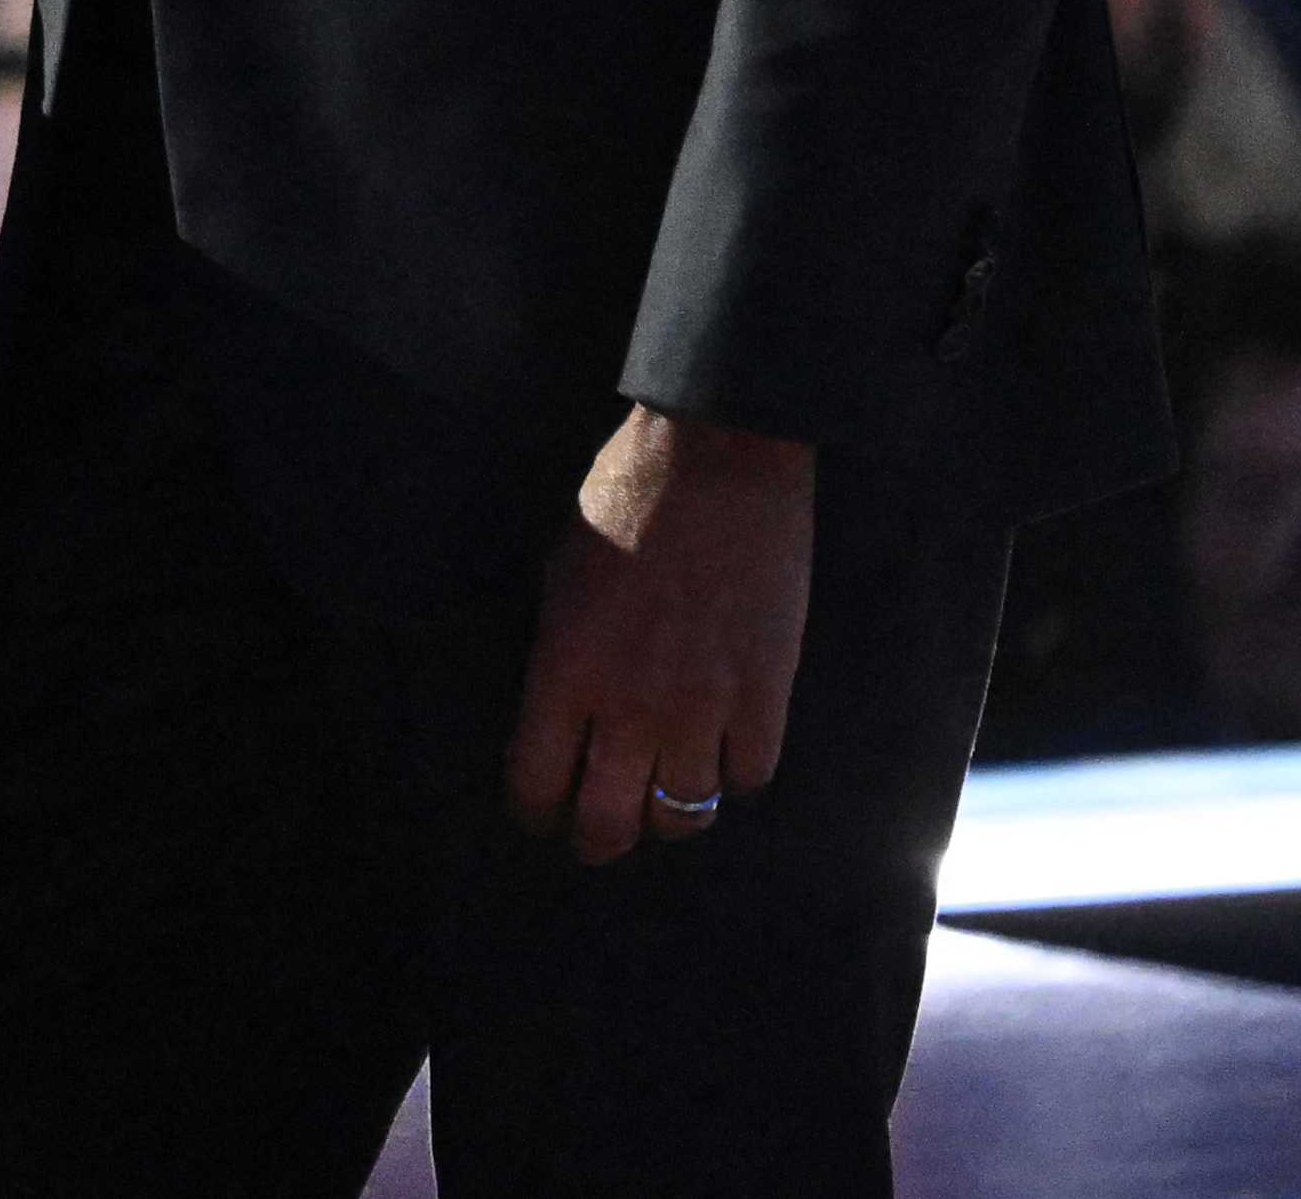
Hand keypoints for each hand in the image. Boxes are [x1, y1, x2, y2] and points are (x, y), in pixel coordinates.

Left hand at [504, 405, 808, 862]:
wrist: (716, 460)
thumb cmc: (624, 501)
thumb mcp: (560, 576)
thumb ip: (563, 656)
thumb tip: (563, 713)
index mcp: (564, 669)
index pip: (536, 783)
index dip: (534, 811)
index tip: (538, 814)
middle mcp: (629, 703)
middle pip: (608, 822)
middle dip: (596, 840)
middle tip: (596, 839)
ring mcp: (703, 706)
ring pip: (683, 813)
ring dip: (667, 814)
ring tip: (661, 802)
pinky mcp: (765, 695)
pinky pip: (749, 776)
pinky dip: (734, 774)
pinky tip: (723, 754)